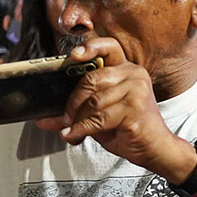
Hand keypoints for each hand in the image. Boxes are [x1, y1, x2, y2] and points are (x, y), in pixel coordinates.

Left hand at [34, 37, 195, 181]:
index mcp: (125, 69)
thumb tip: (42, 119)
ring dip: (77, 120)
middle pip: (90, 79)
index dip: (90, 47)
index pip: (109, 47)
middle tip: (64, 119)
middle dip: (72, 102)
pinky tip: (76, 136)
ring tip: (72, 131)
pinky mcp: (135, 109)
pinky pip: (98, 118)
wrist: (154, 149)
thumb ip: (73, 112)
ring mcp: (137, 90)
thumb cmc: (126, 128)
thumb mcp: (96, 116)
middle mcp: (134, 74)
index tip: (73, 55)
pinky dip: (82, 129)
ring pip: (93, 101)